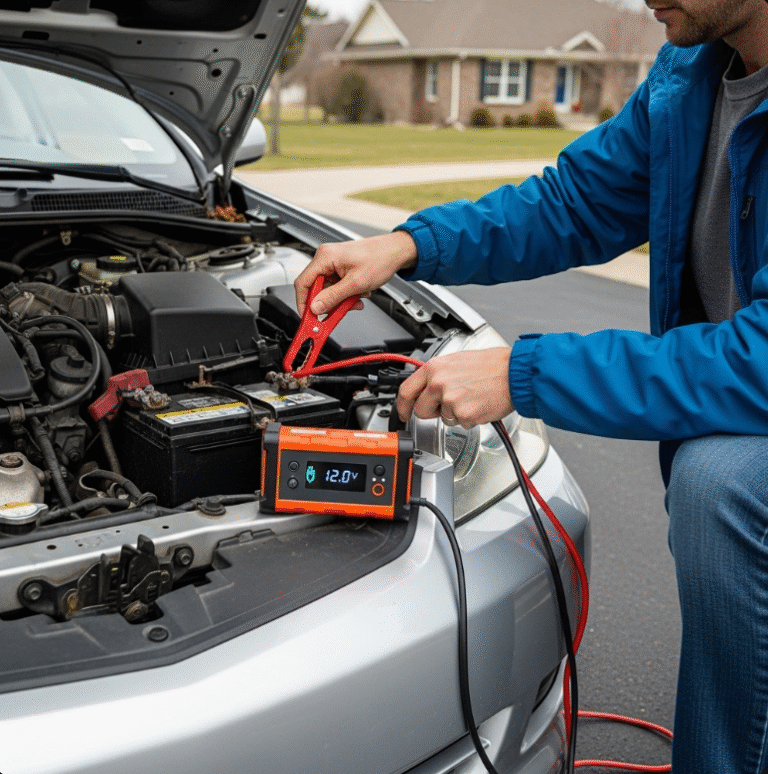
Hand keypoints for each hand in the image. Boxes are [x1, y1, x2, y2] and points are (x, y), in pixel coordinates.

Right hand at [295, 231, 417, 315]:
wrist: (396, 252)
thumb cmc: (380, 258)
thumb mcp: (356, 284)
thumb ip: (333, 297)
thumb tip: (315, 308)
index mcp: (325, 257)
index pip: (303, 283)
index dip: (303, 303)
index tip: (309, 318)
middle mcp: (326, 258)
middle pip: (316, 289)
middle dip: (328, 304)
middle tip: (336, 314)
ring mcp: (333, 263)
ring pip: (327, 291)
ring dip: (340, 300)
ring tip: (355, 301)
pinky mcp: (340, 268)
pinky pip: (336, 287)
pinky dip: (345, 295)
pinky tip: (358, 295)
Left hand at [397, 347, 513, 428]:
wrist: (514, 372)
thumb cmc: (492, 365)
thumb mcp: (457, 361)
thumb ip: (438, 375)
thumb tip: (427, 388)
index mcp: (434, 368)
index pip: (406, 391)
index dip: (402, 406)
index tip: (403, 413)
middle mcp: (438, 383)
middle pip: (421, 410)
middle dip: (433, 412)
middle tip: (449, 404)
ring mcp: (450, 400)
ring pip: (443, 418)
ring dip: (455, 413)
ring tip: (472, 398)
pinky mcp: (463, 414)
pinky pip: (460, 423)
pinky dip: (470, 418)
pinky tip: (479, 404)